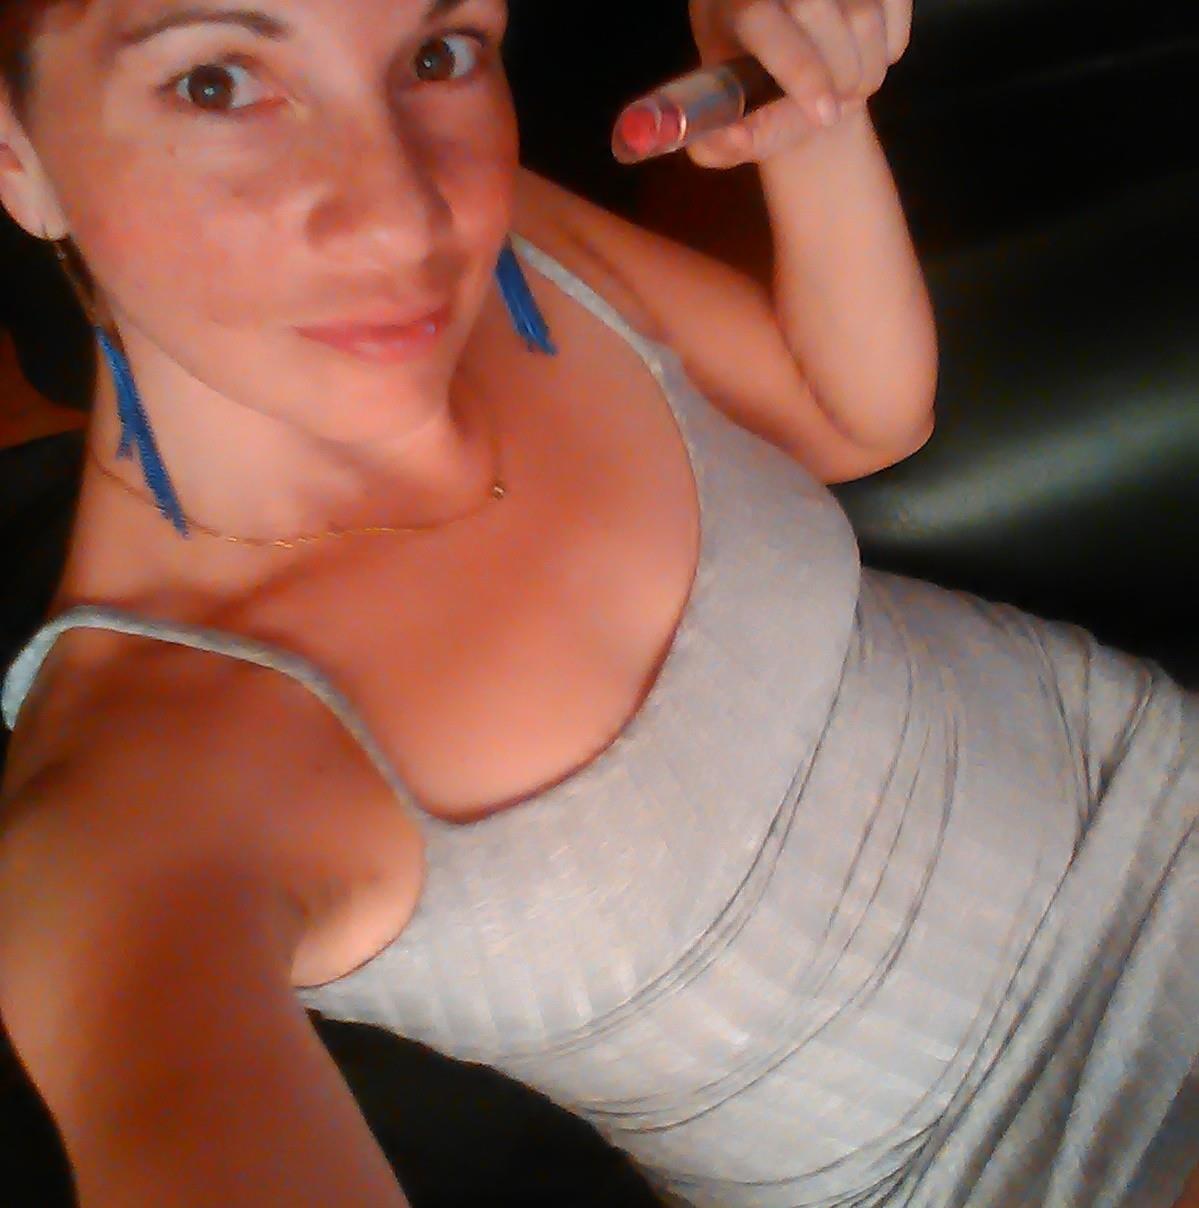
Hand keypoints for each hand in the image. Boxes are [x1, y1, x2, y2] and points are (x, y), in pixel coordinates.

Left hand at [686, 0, 912, 165]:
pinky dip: (892, 43)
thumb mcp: (731, 120)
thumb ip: (723, 144)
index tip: (826, 115)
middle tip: (838, 109)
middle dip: (839, 74)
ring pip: (863, 10)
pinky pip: (895, 2)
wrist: (794, 62)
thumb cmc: (757, 93)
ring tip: (851, 90)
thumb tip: (725, 144)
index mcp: (727, 6)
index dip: (799, 68)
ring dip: (867, 67)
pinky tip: (868, 58)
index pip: (760, 18)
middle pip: (816, 10)